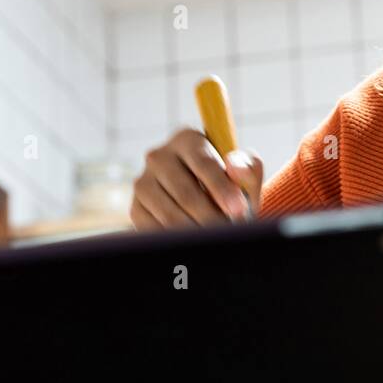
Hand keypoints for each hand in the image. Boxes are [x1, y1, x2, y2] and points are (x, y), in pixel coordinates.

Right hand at [130, 127, 263, 228]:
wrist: (206, 206)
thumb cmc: (231, 187)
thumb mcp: (245, 175)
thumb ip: (248, 168)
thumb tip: (234, 168)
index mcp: (188, 139)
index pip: (204, 163)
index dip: (223, 189)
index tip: (239, 210)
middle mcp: (159, 156)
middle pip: (186, 193)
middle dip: (212, 218)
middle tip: (230, 233)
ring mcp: (143, 182)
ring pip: (170, 215)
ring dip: (197, 232)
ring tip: (217, 240)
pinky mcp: (135, 208)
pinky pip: (155, 230)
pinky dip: (178, 241)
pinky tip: (195, 243)